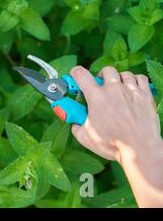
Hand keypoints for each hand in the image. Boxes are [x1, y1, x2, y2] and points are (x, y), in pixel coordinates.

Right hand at [70, 66, 162, 206]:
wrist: (140, 149)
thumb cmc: (112, 144)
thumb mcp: (85, 137)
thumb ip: (76, 126)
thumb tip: (75, 123)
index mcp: (96, 97)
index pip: (81, 74)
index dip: (75, 72)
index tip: (75, 75)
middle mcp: (113, 89)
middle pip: (106, 70)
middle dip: (100, 77)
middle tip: (100, 87)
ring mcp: (131, 90)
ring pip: (124, 74)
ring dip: (118, 79)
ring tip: (117, 88)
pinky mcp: (145, 95)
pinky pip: (140, 78)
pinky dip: (135, 80)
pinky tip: (132, 88)